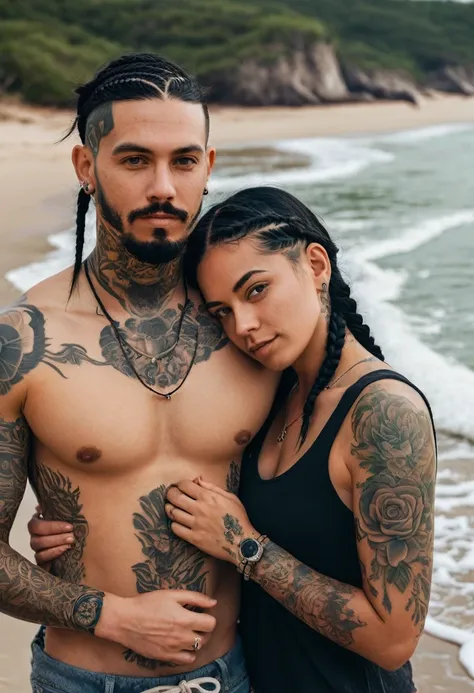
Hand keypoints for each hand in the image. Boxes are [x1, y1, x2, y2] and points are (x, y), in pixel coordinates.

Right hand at [28, 506, 74, 568]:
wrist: (77, 547)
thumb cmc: (72, 527)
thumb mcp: (68, 517)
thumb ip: (61, 509)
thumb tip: (45, 506)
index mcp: (38, 522)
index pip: (36, 524)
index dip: (52, 526)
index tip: (70, 526)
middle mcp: (35, 535)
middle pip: (36, 536)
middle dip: (56, 536)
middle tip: (72, 536)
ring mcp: (37, 548)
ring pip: (38, 546)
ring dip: (56, 543)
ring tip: (70, 542)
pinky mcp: (40, 560)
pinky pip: (40, 558)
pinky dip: (53, 553)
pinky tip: (65, 550)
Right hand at [99, 589, 216, 665]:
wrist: (124, 620)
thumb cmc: (147, 604)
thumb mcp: (171, 594)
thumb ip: (195, 598)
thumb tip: (213, 602)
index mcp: (184, 619)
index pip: (211, 624)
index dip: (209, 617)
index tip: (202, 613)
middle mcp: (181, 637)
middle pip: (205, 637)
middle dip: (203, 628)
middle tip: (195, 621)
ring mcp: (173, 649)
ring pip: (197, 649)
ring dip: (196, 640)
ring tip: (188, 631)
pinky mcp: (165, 657)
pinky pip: (186, 660)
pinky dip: (188, 653)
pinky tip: (181, 643)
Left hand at [166, 479, 255, 564]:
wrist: (242, 543)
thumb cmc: (238, 518)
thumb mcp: (230, 497)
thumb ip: (212, 488)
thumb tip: (197, 479)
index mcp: (208, 497)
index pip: (185, 485)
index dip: (179, 484)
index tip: (179, 486)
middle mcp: (200, 509)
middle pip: (175, 497)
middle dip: (170, 494)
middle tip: (170, 495)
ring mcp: (196, 524)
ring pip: (173, 513)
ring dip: (170, 508)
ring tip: (171, 508)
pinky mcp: (194, 538)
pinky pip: (176, 529)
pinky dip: (174, 524)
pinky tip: (178, 522)